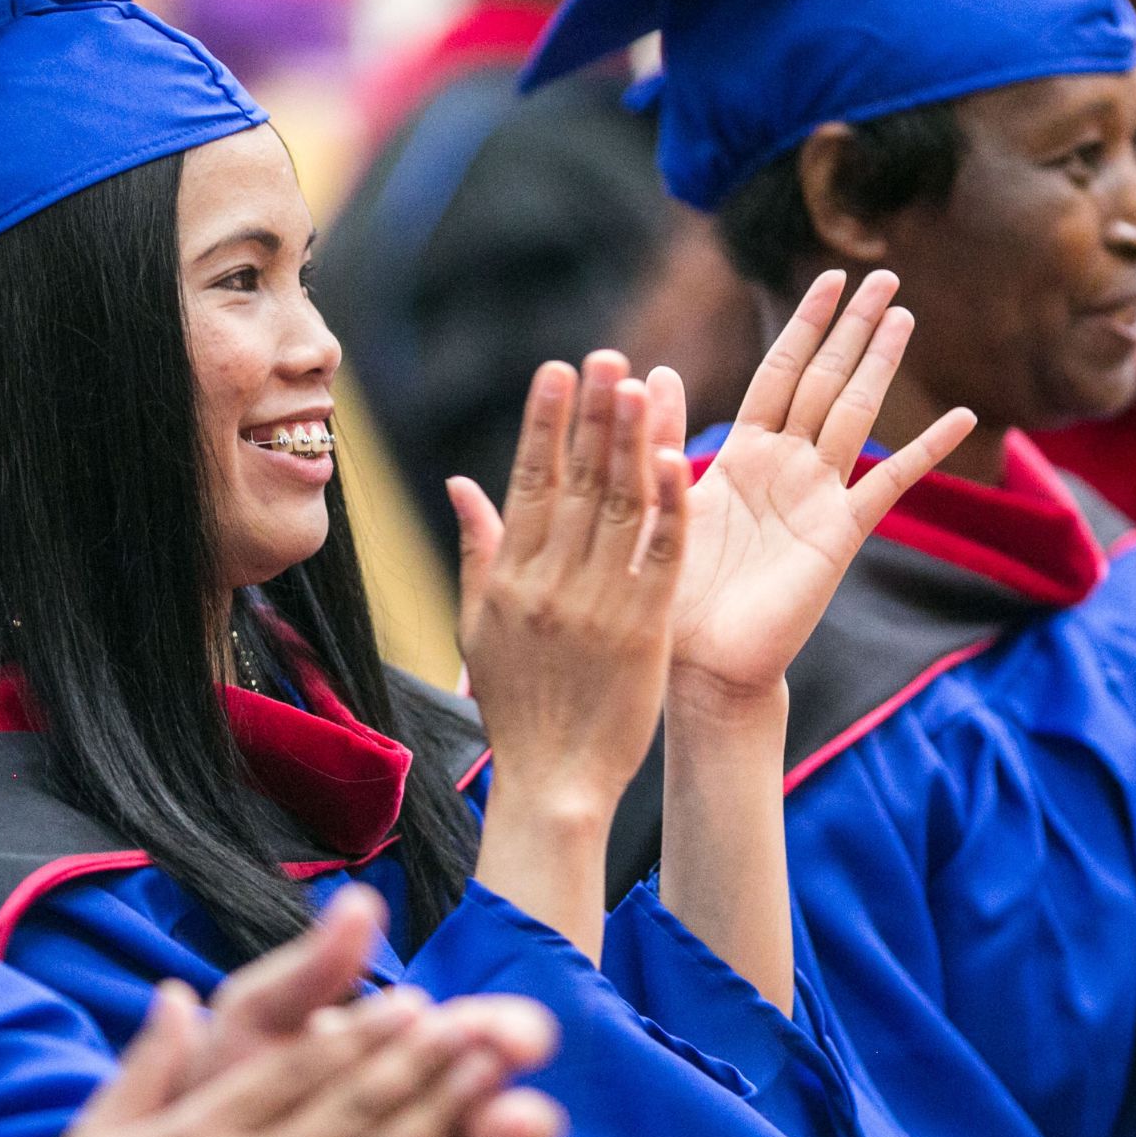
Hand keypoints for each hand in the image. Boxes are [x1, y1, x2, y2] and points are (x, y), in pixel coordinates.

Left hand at [183, 885, 564, 1136]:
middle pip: (507, 1121)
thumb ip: (308, 974)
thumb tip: (359, 901)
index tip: (509, 1037)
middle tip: (504, 1126)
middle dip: (517, 1123)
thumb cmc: (224, 1088)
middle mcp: (435, 1123)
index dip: (510, 1035)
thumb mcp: (255, 1026)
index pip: (488, 1036)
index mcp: (413, 1056)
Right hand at [450, 353, 689, 957]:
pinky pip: (658, 555)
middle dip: (590, 415)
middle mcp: (549, 583)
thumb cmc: (517, 706)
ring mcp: (597, 604)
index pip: (528, 484)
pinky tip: (674, 456)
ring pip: (618, 507)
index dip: (544, 423)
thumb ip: (477, 548)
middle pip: (575, 484)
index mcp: (509, 578)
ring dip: (629, 440)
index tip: (557, 369)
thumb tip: (461, 481)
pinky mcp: (643, 628)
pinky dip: (667, 505)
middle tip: (606, 354)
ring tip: (641, 382)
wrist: (554, 782)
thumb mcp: (479, 626)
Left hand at [656, 270, 973, 705]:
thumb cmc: (674, 593)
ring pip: (855, 414)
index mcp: (743, 454)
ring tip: (904, 315)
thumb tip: (650, 368)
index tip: (829, 277)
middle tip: (884, 273)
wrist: (701, 665)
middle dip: (852, 327)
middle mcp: (787, 467)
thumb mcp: (657, 501)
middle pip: (826, 380)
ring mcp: (819, 497)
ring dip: (880, 365)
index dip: (804, 324)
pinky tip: (963, 418)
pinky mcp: (841, 535)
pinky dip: (926, 450)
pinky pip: (890, 483)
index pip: (779, 372)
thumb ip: (659, 437)